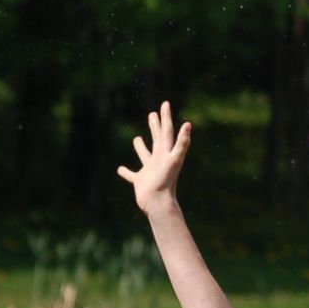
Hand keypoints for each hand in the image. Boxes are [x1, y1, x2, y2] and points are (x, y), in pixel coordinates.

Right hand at [118, 100, 190, 214]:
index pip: (167, 131)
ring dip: (141, 148)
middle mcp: (158, 160)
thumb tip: (188, 123)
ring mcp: (149, 171)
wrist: (159, 203)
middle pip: (157, 139)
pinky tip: (120, 170)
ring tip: (136, 139)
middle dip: (155, 127)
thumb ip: (182, 142)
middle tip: (152, 114)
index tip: (165, 104)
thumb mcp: (175, 158)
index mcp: (165, 153)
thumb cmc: (167, 181)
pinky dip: (126, 172)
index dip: (166, 117)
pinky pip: (131, 175)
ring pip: (145, 155)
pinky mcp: (140, 182)